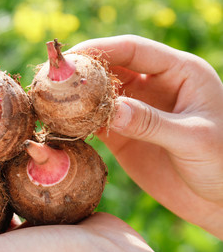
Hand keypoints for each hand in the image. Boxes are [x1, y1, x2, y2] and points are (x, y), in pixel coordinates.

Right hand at [68, 35, 222, 238]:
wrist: (221, 202)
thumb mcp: (194, 140)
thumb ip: (152, 123)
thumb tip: (110, 110)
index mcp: (180, 72)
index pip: (134, 49)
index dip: (101, 49)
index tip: (71, 57)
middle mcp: (155, 85)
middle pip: (110, 67)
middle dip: (81, 70)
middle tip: (49, 78)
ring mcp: (137, 109)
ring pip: (99, 93)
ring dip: (75, 96)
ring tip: (46, 100)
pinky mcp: (124, 134)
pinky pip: (95, 121)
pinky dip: (77, 122)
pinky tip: (60, 125)